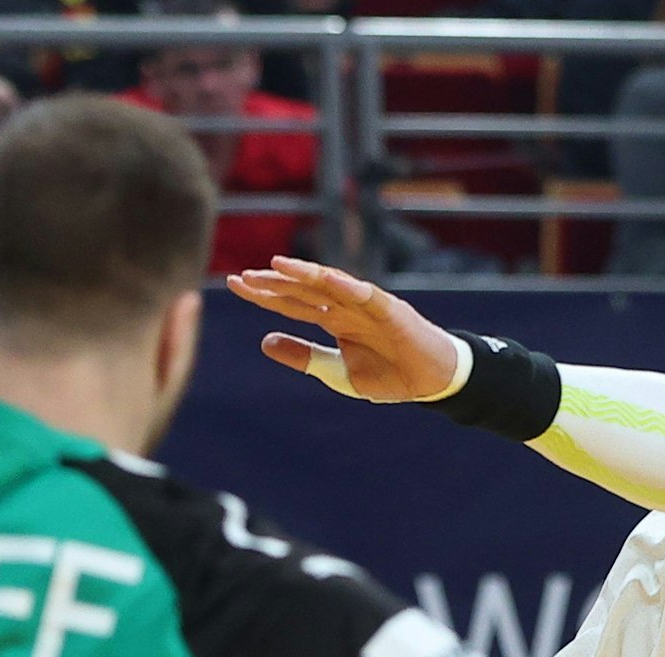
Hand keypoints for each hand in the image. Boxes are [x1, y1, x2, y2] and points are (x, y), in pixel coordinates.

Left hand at [227, 256, 460, 401]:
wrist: (430, 382)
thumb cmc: (389, 374)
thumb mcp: (337, 371)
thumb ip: (304, 356)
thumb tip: (263, 341)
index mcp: (333, 319)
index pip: (291, 302)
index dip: (264, 294)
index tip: (234, 283)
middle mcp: (345, 307)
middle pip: (304, 289)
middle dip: (274, 282)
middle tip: (243, 277)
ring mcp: (368, 306)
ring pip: (331, 285)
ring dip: (305, 274)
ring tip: (277, 266)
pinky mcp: (392, 311)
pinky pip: (369, 296)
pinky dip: (350, 286)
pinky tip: (329, 278)